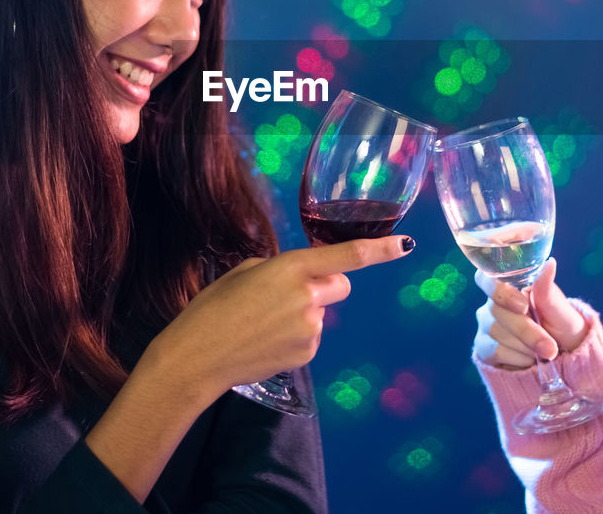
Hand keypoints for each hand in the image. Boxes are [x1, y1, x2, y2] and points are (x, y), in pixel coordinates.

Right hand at [155, 235, 414, 394]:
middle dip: (323, 285)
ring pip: (322, 313)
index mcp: (290, 268)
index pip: (347, 256)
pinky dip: (295, 336)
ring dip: (303, 313)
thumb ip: (281, 269)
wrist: (196, 358)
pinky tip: (266, 341)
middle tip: (287, 294)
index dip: (381, 249)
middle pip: (340, 285)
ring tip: (263, 323)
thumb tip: (298, 277)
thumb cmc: (212, 309)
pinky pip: (311, 336)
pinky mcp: (307, 354)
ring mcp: (310, 329)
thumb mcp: (244, 272)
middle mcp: (308, 297)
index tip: (406, 245)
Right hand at [472, 258, 588, 369]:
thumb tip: (549, 263)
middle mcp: (492, 304)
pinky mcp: (484, 349)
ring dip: (526, 347)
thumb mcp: (561, 311)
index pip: (486, 279)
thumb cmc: (563, 328)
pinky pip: (493, 352)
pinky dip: (517, 359)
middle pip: (496, 311)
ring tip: (544, 352)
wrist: (564, 359)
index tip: (523, 306)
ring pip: (497, 333)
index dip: (499, 291)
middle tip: (550, 347)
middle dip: (527, 332)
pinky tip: (529, 359)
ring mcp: (486, 326)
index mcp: (510, 287)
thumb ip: (548, 291)